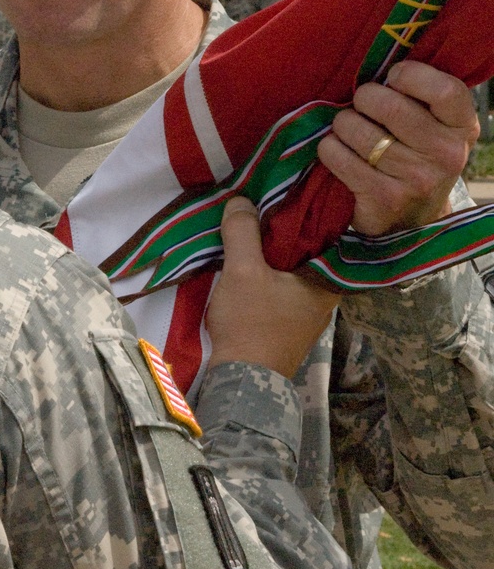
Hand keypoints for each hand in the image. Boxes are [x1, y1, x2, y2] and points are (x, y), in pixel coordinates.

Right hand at [207, 198, 339, 379]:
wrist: (243, 380)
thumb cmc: (252, 323)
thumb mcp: (242, 271)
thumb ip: (243, 232)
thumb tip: (241, 199)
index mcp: (328, 282)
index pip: (327, 233)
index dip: (309, 209)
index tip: (291, 188)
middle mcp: (326, 295)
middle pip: (309, 249)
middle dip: (289, 228)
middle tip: (268, 199)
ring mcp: (309, 311)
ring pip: (295, 267)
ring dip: (277, 249)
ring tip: (257, 221)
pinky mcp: (290, 321)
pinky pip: (285, 282)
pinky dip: (272, 268)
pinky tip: (254, 255)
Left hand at [317, 62, 477, 235]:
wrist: (414, 218)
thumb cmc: (418, 154)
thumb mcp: (435, 124)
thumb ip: (421, 94)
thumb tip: (382, 57)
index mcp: (462, 126)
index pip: (444, 90)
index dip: (410, 76)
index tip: (393, 77)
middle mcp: (447, 154)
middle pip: (389, 106)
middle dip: (364, 98)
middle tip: (361, 105)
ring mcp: (417, 180)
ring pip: (356, 129)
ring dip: (342, 124)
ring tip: (349, 130)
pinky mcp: (384, 199)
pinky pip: (337, 156)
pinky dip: (329, 148)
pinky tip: (339, 152)